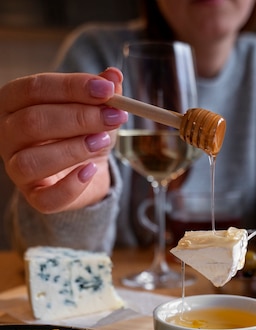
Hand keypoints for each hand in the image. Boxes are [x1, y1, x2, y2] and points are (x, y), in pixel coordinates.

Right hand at [0, 67, 126, 212]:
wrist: (87, 171)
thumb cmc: (82, 133)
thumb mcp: (94, 108)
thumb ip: (102, 92)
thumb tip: (113, 75)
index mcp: (14, 102)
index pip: (35, 88)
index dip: (72, 87)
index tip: (107, 89)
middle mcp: (7, 134)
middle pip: (33, 122)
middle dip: (79, 118)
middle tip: (113, 116)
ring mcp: (16, 168)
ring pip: (33, 160)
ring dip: (73, 149)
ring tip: (103, 141)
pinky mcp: (34, 197)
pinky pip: (47, 198)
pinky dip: (71, 186)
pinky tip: (91, 171)